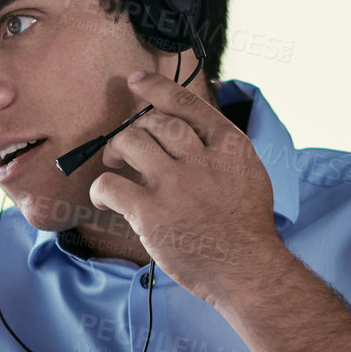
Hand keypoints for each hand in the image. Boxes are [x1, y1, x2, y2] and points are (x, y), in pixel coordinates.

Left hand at [90, 71, 287, 305]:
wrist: (247, 269)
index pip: (186, 103)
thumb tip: (190, 132)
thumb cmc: (247, 228)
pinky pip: (110, 185)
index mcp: (228, 146)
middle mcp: (200, 159)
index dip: (156, 88)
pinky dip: (101, 189)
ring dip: (116, 151)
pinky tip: (105, 199)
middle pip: (154, 122)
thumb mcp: (249, 174)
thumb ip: (221, 151)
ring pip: (130, 142)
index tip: (136, 82)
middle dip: (135, 129)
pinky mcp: (150, 212)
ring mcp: (174, 184)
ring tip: (115, 167)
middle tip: (126, 149)